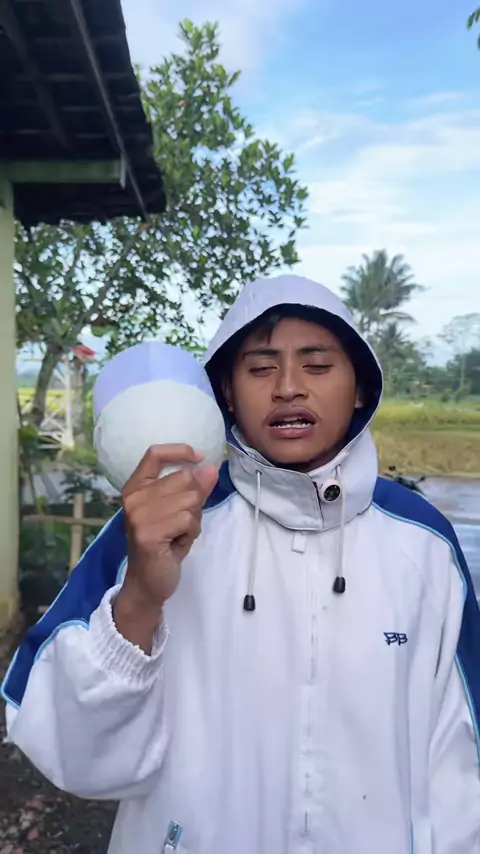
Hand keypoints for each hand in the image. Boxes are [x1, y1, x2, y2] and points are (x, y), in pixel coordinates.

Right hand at [114, 445, 217, 649]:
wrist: (148, 582)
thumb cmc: (164, 544)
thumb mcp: (179, 512)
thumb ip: (194, 489)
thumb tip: (211, 468)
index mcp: (136, 487)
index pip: (155, 454)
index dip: (180, 450)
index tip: (200, 456)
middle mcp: (133, 497)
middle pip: (185, 478)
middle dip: (194, 500)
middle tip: (182, 522)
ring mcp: (139, 515)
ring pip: (190, 499)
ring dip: (194, 519)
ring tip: (178, 533)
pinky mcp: (149, 533)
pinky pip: (188, 519)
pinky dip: (191, 532)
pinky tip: (177, 543)